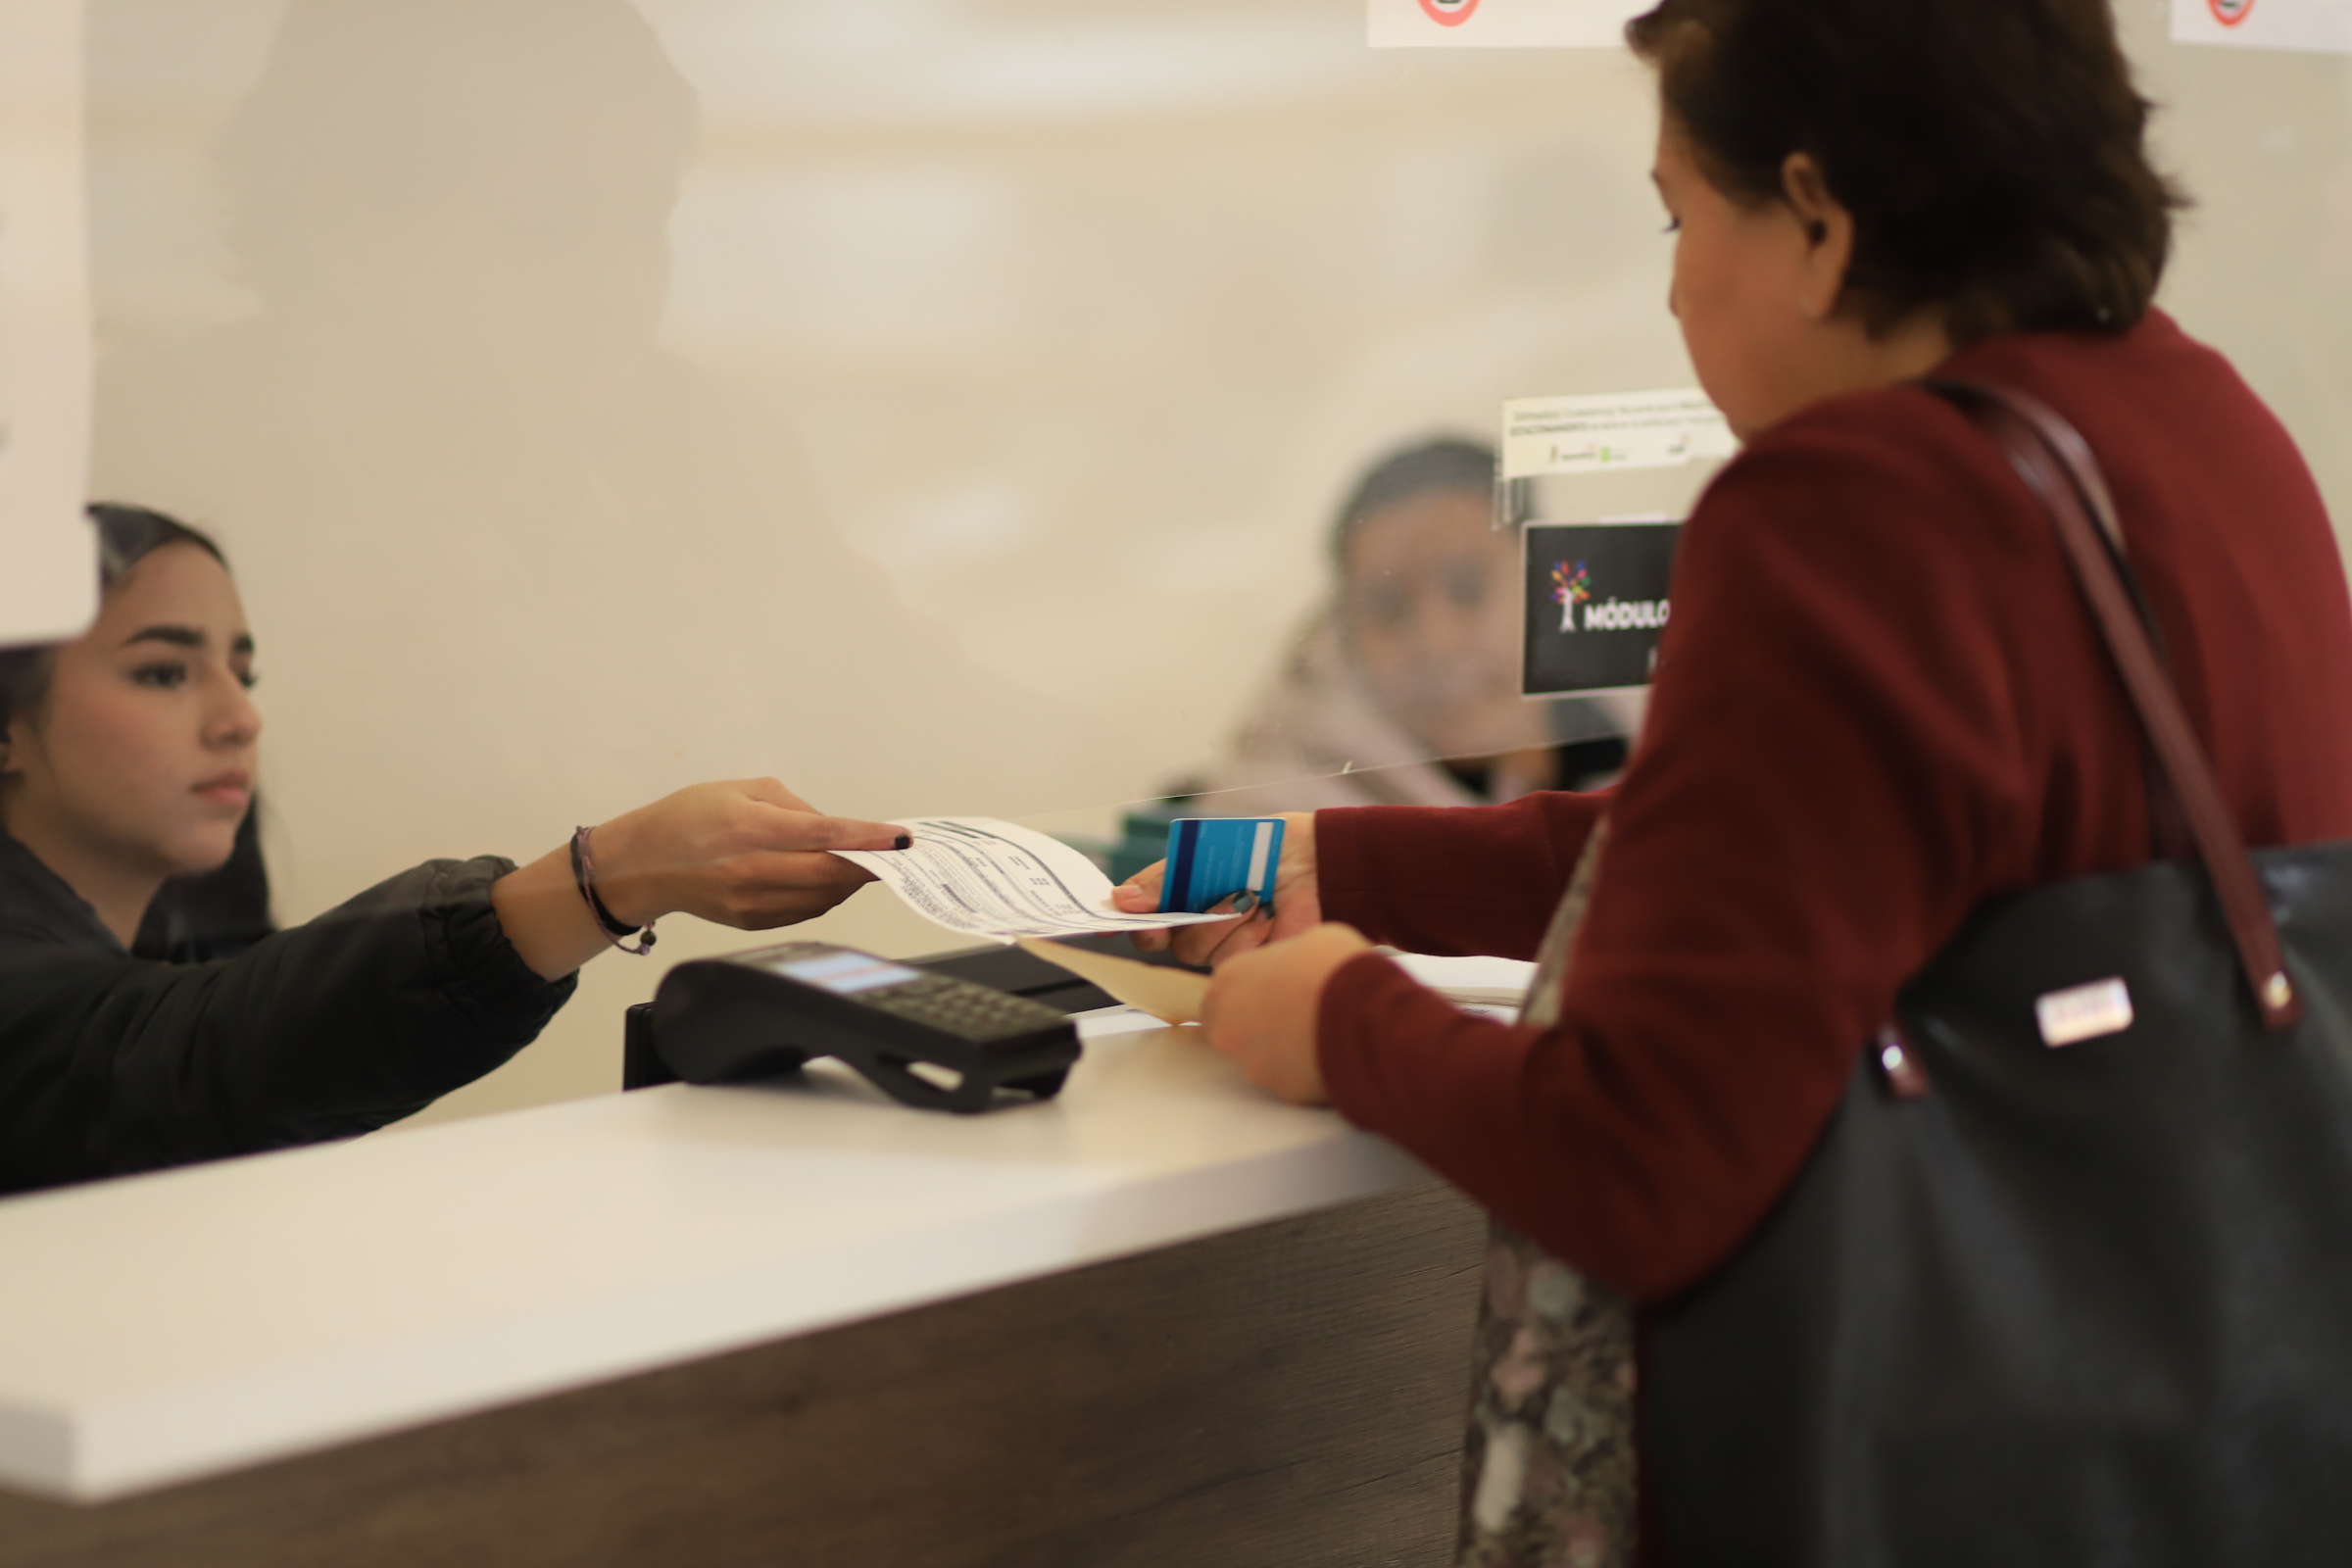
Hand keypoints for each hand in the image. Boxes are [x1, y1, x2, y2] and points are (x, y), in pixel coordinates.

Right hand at [491, 778, 906, 979]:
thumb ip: (795, 808)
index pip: (825, 836)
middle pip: (830, 875)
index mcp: (751, 827)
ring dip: (848, 881)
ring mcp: (751, 901)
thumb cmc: (689, 817)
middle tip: (892, 855)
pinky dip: (823, 895)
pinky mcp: (750, 921)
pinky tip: (826, 879)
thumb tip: (836, 830)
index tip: (900, 838)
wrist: (642, 864)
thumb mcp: (742, 789)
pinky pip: (804, 911)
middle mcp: (752, 869)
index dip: (869, 839)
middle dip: (869, 865)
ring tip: (859, 862)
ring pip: (822, 898)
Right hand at [1113, 810, 1320, 967]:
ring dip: (1222, 922)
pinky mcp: (1246, 962)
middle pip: (1160, 939)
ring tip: (1253, 897)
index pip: (1139, 912)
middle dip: (1181, 922)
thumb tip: (1121, 898)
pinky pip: (1228, 962)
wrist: (1321, 862)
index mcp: (1180, 887)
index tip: (1132, 921)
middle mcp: (1192, 917)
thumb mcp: (1212, 848)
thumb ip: (1166, 876)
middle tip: (1202, 908)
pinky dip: (1247, 936)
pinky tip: (1267, 916)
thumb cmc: (1270, 847)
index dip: (1130, 920)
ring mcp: (1218, 942)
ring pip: (1193, 951)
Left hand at [1199, 923, 1372, 1104]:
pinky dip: (1306, 1070)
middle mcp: (1227, 1028)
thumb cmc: (1334, 966)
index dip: (1251, 993)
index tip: (1277, 992)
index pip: (1222, 994)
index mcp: (1227, 982)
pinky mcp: (1280, 1091)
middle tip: (1298, 1015)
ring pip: (1262, 1059)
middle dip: (1261, 1026)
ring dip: (1284, 1049)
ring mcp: (1251, 1064)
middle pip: (1235, 1030)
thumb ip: (1287, 960)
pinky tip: (1331, 1053)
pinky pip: (1291, 1079)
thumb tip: (1295, 969)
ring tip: (1321, 1033)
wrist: (1362, 1014)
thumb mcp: (1309, 941)